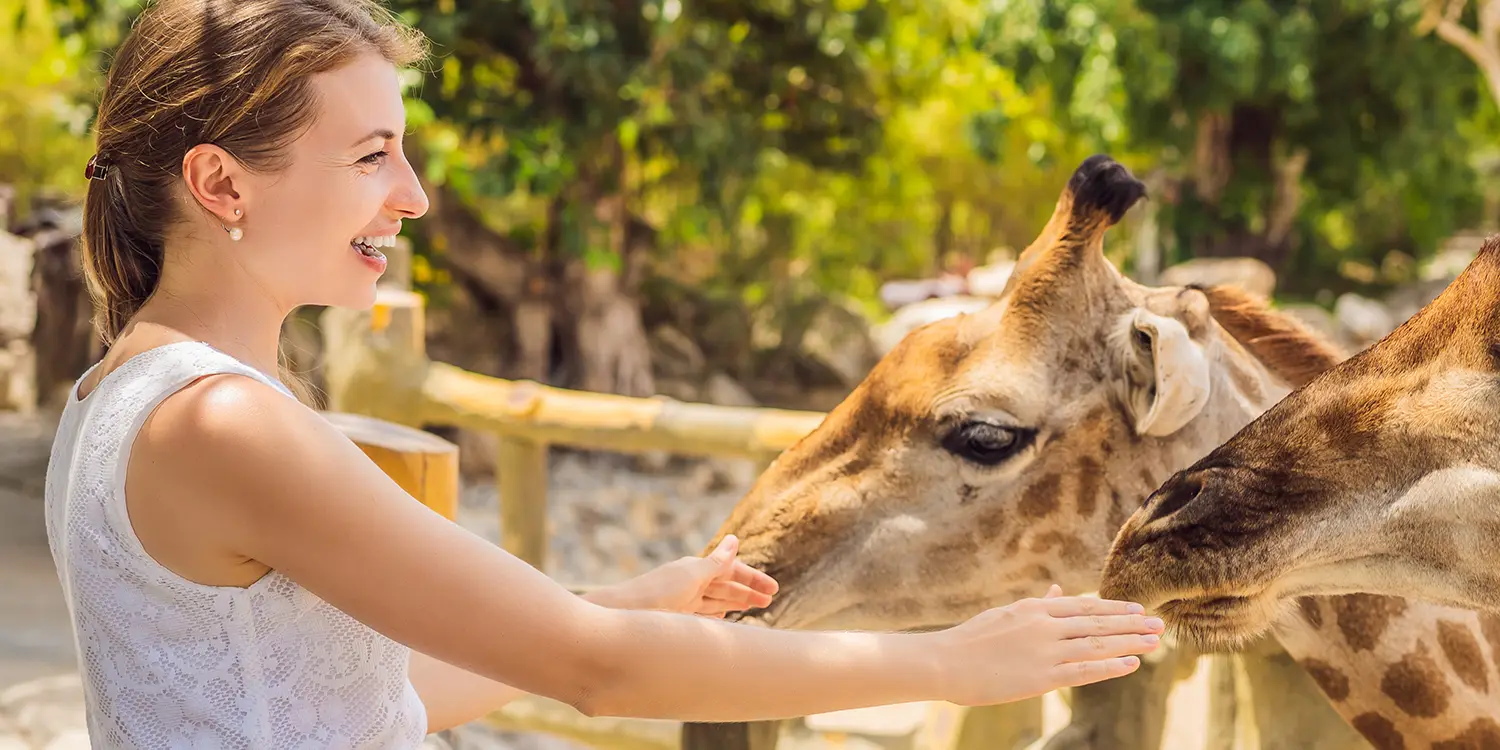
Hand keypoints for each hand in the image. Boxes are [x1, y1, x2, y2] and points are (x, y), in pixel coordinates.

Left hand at [589, 535, 777, 616]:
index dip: (753, 579)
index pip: (732, 571)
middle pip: (726, 586)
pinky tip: (725, 620)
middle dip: (748, 591)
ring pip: (717, 601)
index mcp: (696, 569)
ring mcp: (685, 602)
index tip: (773, 589)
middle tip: (770, 600)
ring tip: (755, 608)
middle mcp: (691, 583)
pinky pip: (704, 616)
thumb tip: (735, 539)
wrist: (625, 613)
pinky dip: (717, 616)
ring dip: (736, 603)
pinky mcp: (678, 619)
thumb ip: (717, 561)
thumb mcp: (693, 575)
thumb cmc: (659, 591)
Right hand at [935, 585, 1163, 705]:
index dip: (1114, 609)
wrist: (945, 662)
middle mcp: (1045, 625)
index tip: (1137, 609)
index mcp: (1035, 609)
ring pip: (1097, 644)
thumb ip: (1037, 605)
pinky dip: (1110, 666)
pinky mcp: (1042, 676)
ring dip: (1130, 641)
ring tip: (1155, 641)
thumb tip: (1059, 591)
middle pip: (1098, 623)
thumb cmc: (971, 640)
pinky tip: (1132, 663)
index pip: (1084, 606)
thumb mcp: (1006, 614)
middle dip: (1131, 624)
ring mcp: (1045, 651)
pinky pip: (1084, 670)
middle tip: (1159, 623)